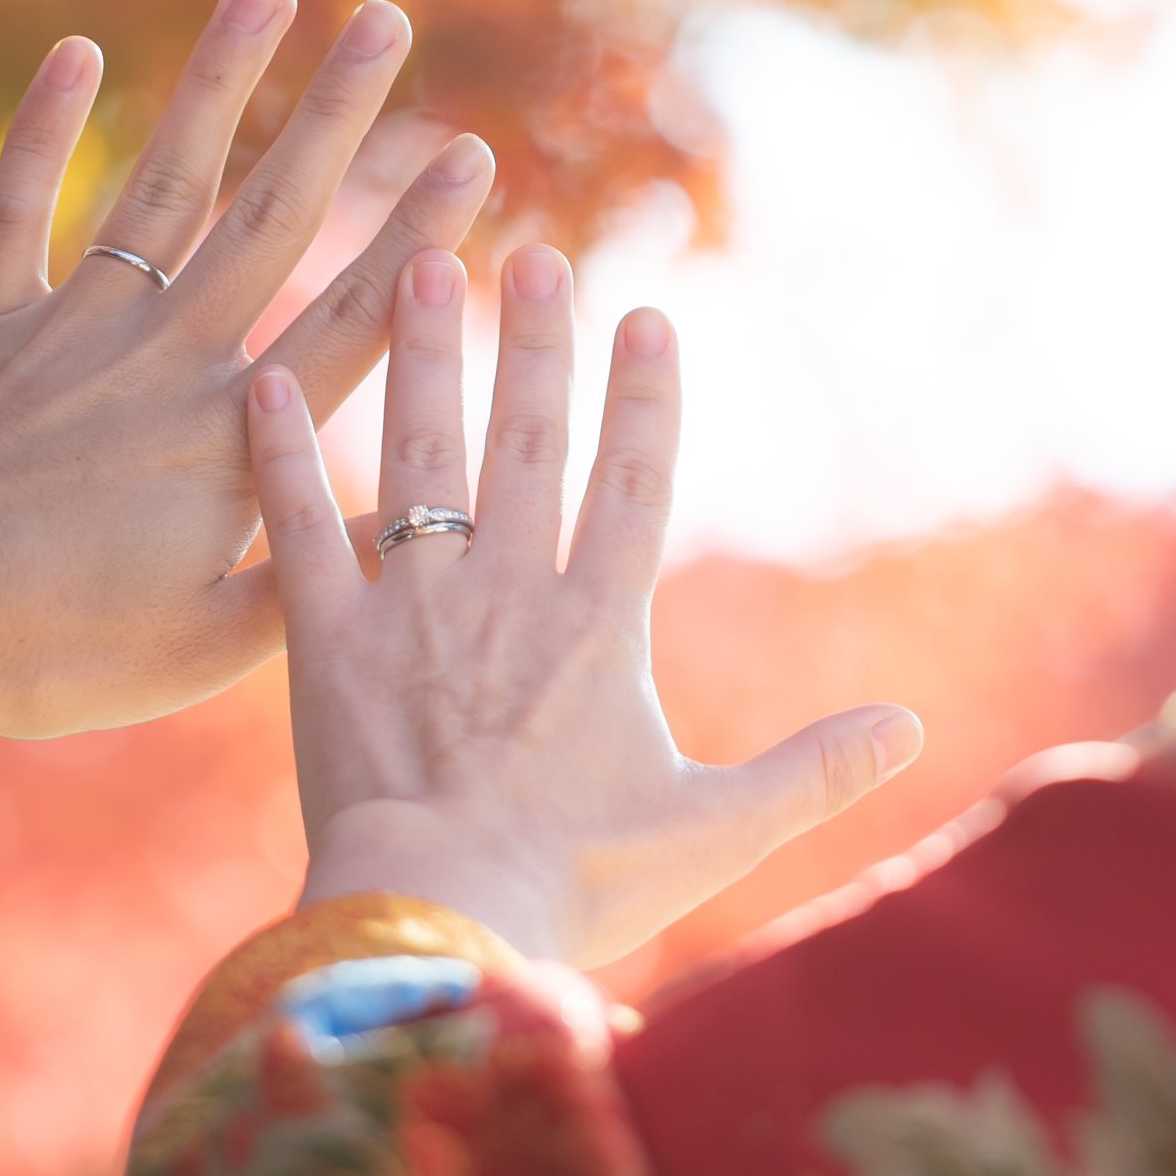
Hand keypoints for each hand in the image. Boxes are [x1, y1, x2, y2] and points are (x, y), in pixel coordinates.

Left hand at [0, 0, 494, 746]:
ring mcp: (70, 330)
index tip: (473, 152)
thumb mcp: (197, 651)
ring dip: (215, 81)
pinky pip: (16, 209)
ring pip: (162, 185)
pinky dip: (41, 130)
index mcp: (227, 440)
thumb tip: (409, 534)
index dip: (416, 234)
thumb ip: (305, 584)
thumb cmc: (42, 653)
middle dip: (336, 112)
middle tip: (389, 18)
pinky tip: (78, 51)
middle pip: (270, 217)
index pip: (348, 319)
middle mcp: (161, 360)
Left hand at [247, 243, 923, 965]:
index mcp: (600, 628)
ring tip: (425, 267)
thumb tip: (911, 729)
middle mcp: (509, 592)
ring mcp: (414, 609)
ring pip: (421, 456)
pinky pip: (299, 531)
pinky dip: (281, 458)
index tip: (645, 316)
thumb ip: (811, 771)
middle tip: (535, 256)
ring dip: (428, 357)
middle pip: (529, 441)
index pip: (633, 483)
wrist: (442, 919)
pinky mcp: (325, 643)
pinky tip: (264, 382)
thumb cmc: (577, 886)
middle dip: (537, 342)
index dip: (643, 397)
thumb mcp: (713, 831)